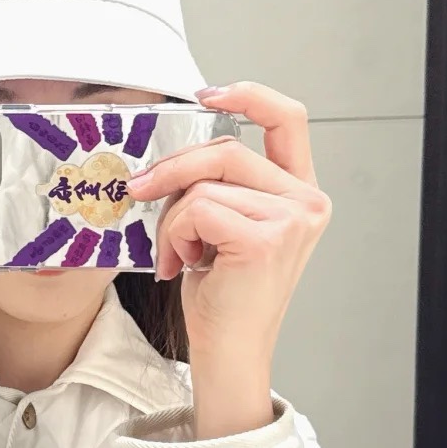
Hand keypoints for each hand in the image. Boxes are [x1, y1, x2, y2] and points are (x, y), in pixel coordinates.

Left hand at [126, 82, 330, 437]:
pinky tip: (184, 264)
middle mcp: (307, 202)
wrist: (229, 353)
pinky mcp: (265, 239)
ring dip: (173, 219)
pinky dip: (176, 235)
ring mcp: (291, 219)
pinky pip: (197, 209)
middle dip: (173, 170)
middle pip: (226, 150)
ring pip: (204, 184)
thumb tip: (171, 156)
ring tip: (178, 254)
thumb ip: (220, 186)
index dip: (250, 95)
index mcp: (300, 193)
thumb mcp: (225, 228)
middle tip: (140, 190)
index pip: (288, 119)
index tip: (209, 94)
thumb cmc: (224, 297)